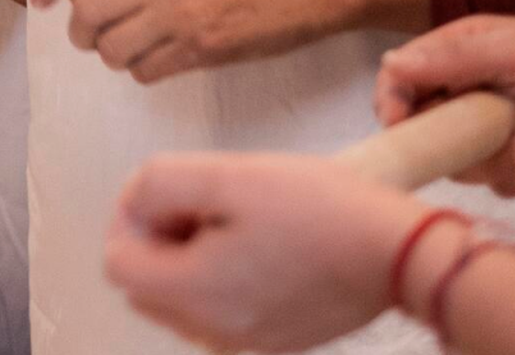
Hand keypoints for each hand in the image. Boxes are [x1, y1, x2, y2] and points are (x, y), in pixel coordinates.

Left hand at [35, 0, 356, 82]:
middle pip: (87, 11)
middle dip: (79, 29)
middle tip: (88, 33)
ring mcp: (178, 16)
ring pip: (110, 49)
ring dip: (110, 54)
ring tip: (126, 47)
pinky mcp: (199, 51)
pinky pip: (145, 72)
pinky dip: (141, 71)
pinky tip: (155, 60)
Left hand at [106, 152, 420, 351]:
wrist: (396, 251)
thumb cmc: (313, 207)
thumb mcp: (224, 175)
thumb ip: (159, 185)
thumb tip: (133, 205)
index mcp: (197, 296)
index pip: (118, 264)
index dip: (130, 217)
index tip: (169, 191)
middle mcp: (217, 334)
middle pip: (147, 286)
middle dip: (159, 238)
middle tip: (204, 200)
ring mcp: (251, 343)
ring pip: (183, 299)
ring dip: (190, 255)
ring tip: (236, 217)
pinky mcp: (279, 340)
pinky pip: (222, 309)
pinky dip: (222, 276)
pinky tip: (260, 241)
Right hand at [373, 15, 514, 195]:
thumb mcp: (506, 48)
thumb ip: (451, 58)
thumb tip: (390, 64)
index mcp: (453, 53)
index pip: (399, 75)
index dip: (390, 99)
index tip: (396, 126)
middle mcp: (461, 90)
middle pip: (418, 122)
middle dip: (440, 135)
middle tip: (469, 138)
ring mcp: (482, 127)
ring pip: (451, 156)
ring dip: (479, 155)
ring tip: (513, 140)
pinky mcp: (507, 162)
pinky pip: (489, 179)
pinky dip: (507, 172)